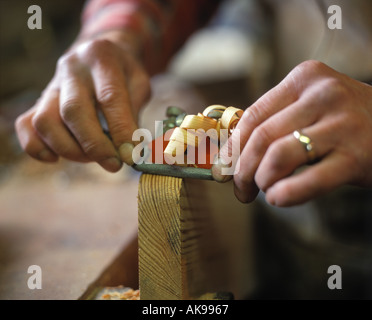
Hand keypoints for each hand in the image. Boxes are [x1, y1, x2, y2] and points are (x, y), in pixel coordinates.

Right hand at [15, 32, 150, 171]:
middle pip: (73, 111)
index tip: (131, 156)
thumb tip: (130, 151)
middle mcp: (71, 69)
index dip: (121, 130)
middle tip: (114, 165)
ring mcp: (51, 85)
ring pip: (45, 121)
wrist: (99, 54)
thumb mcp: (140, 85)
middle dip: (94, 146)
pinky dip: (38, 148)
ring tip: (92, 158)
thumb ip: (134, 114)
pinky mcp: (39, 101)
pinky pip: (26, 126)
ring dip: (70, 149)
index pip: (110, 98)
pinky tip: (57, 158)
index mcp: (102, 58)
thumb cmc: (124, 74)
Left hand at [215, 60, 371, 205]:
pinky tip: (278, 199)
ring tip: (264, 192)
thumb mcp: (310, 108)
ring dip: (261, 181)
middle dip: (242, 171)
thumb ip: (274, 124)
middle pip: (261, 137)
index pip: (252, 116)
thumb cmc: (344, 122)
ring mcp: (343, 124)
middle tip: (241, 191)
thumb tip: (230, 156)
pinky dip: (286, 194)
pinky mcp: (358, 156)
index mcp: (304, 79)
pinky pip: (309, 180)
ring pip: (279, 155)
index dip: (232, 148)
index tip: (224, 170)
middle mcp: (323, 94)